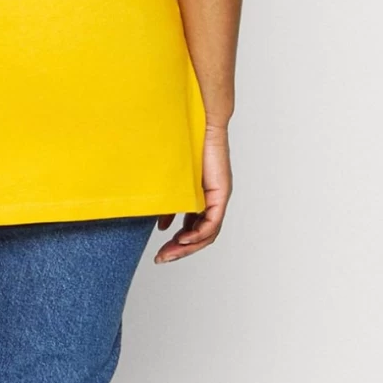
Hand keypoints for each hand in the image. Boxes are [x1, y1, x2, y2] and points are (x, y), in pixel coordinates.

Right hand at [153, 121, 231, 264]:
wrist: (199, 124)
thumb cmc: (184, 146)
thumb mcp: (172, 183)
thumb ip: (169, 204)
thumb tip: (161, 225)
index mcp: (202, 200)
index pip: (193, 230)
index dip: (177, 244)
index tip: (160, 252)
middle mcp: (213, 202)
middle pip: (201, 236)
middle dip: (180, 250)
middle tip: (162, 258)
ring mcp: (218, 198)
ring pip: (207, 233)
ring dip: (188, 246)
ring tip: (169, 252)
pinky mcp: (221, 193)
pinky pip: (212, 222)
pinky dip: (197, 233)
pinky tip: (182, 238)